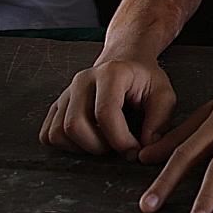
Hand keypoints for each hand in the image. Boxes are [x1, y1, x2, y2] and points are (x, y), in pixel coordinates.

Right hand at [39, 56, 177, 160]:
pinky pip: (48, 135)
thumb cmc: (144, 79)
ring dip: (81, 148)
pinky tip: (88, 140)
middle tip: (118, 147)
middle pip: (74, 125)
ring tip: (104, 142)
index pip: (105, 113)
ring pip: (58, 132)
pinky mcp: (57, 105)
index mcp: (111, 73)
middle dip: (98, 147)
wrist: (126, 60)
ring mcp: (66, 92)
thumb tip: (145, 149)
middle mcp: (83, 80)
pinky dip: (66, 146)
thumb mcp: (164, 94)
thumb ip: (159, 121)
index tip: (134, 151)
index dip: (120, 140)